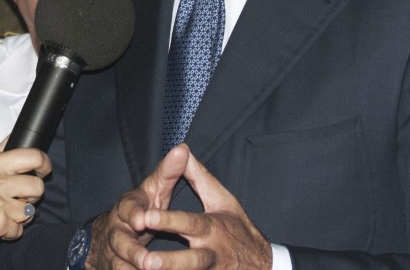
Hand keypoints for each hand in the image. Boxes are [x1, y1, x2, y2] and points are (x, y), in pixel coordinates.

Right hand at [0, 141, 50, 255]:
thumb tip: (12, 136)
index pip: (33, 156)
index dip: (44, 164)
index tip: (44, 170)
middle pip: (38, 186)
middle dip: (32, 196)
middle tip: (19, 199)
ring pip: (29, 210)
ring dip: (19, 216)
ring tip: (3, 215)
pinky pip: (19, 229)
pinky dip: (10, 232)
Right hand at [87, 144, 188, 269]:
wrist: (113, 236)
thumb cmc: (142, 209)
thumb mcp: (153, 190)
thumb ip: (167, 173)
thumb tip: (183, 148)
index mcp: (128, 208)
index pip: (127, 208)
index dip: (133, 215)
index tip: (142, 220)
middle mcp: (117, 230)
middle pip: (120, 242)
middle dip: (132, 252)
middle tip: (148, 261)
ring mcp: (115, 252)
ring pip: (120, 264)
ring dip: (133, 268)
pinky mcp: (116, 268)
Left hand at [138, 147, 270, 269]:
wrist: (262, 264)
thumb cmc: (238, 228)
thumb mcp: (222, 199)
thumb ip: (199, 178)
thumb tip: (183, 150)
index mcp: (213, 228)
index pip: (189, 223)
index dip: (168, 221)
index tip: (147, 217)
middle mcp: (211, 253)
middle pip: (191, 261)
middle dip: (170, 261)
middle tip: (147, 261)